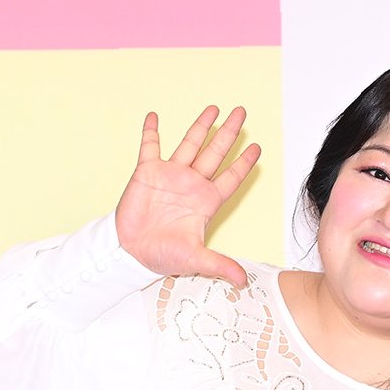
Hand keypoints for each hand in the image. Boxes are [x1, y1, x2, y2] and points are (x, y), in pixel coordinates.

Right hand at [115, 106, 260, 284]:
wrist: (131, 252)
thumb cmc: (163, 255)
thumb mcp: (195, 259)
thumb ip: (219, 265)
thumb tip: (242, 280)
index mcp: (205, 202)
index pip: (230, 178)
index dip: (244, 164)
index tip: (258, 148)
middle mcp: (191, 185)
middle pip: (215, 153)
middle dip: (228, 133)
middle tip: (241, 112)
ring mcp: (170, 176)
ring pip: (190, 144)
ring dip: (201, 126)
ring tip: (214, 108)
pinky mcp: (147, 172)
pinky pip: (150, 147)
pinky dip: (151, 132)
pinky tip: (154, 116)